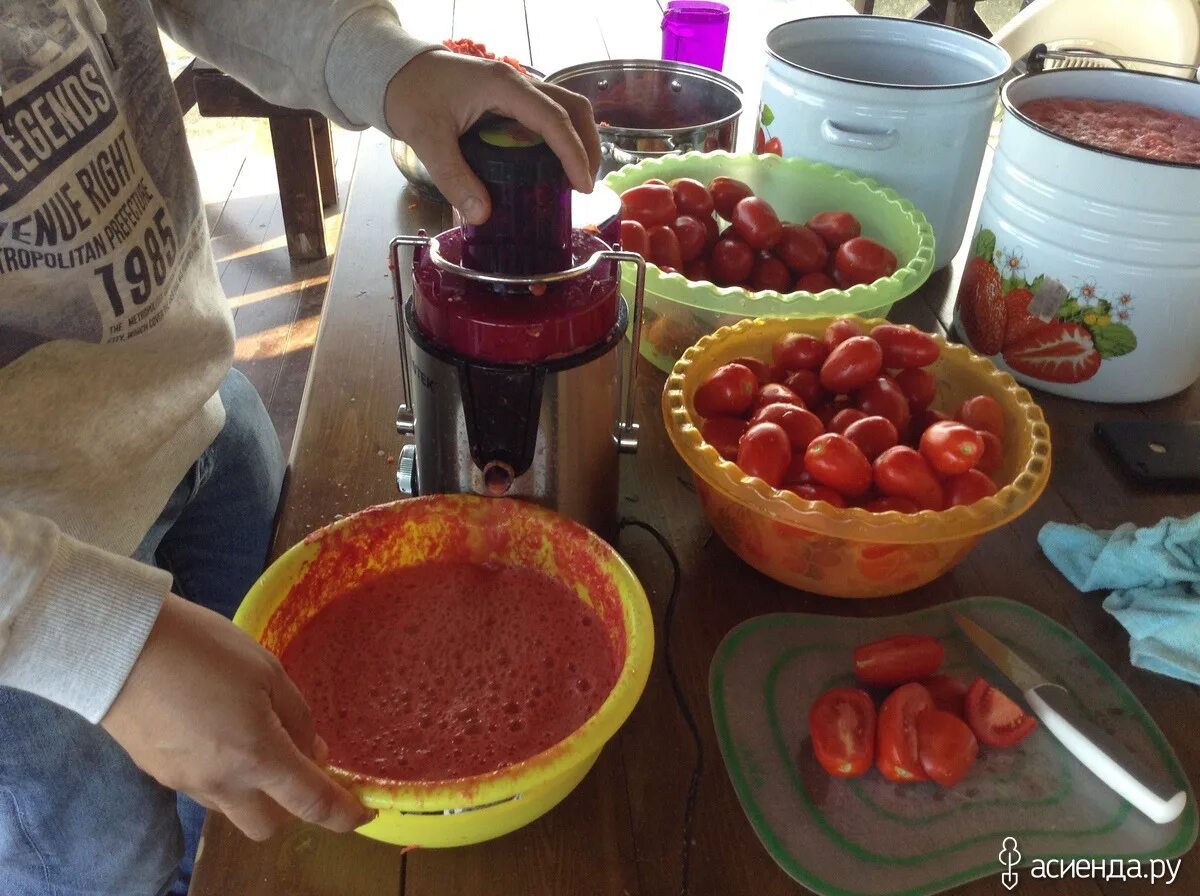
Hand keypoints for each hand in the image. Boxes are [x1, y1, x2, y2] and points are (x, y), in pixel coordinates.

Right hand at [101, 595, 371, 840]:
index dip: (341, 814)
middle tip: (298, 764)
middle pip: (269, 824)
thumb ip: (296, 716)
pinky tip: (219, 736)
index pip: (310, 802)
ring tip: (255, 740)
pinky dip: (225, 776)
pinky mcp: (160, 775)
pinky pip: (206, 791)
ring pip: (235, 810)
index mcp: (256, 756)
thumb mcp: (266, 670)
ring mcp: (186, 783)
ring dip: (256, 791)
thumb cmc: (202, 649)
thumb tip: (313, 751)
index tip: (360, 814)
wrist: (117, 648)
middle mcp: (222, 783)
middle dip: (292, 806)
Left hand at [384, 50, 601, 223]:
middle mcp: (518, 83)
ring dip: (579, 139)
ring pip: (565, 107)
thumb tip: (483, 214)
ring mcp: (516, 88)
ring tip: (576, 176)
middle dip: (588, 145)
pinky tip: (553, 165)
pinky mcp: (510, 99)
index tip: (582, 186)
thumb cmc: (411, 96)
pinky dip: (561, 136)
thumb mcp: (427, 138)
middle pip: (572, 108)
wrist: (396, 72)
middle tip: (585, 185)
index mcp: (504, 87)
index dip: (573, 153)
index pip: (553, 119)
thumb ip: (453, 177)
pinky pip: (548, 113)